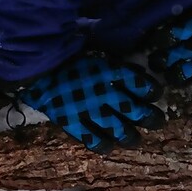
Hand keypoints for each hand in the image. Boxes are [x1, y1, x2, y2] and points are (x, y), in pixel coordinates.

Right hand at [17, 52, 160, 151]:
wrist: (35, 68)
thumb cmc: (65, 53)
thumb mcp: (93, 45)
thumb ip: (111, 54)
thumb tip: (130, 53)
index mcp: (109, 70)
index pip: (140, 84)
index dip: (151, 91)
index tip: (154, 94)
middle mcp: (104, 92)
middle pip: (135, 110)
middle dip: (150, 118)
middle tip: (156, 121)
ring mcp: (89, 110)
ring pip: (119, 130)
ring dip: (130, 136)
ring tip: (134, 138)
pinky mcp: (73, 123)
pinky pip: (94, 140)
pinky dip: (104, 145)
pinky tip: (110, 145)